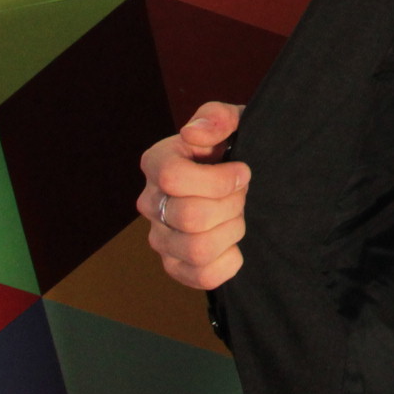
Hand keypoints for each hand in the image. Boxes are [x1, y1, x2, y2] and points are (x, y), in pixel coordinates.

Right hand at [139, 101, 248, 290]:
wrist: (243, 180)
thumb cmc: (234, 148)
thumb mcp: (234, 122)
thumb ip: (217, 117)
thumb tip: (193, 132)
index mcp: (157, 163)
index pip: (173, 178)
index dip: (218, 179)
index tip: (242, 171)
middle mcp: (150, 203)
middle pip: (191, 217)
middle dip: (232, 204)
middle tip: (242, 194)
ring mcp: (160, 238)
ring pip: (198, 249)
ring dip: (232, 231)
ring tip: (237, 216)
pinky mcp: (175, 266)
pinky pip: (202, 277)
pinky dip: (229, 262)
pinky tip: (233, 242)